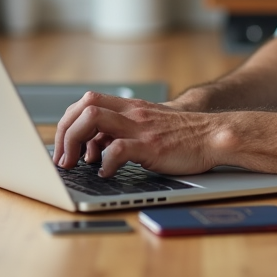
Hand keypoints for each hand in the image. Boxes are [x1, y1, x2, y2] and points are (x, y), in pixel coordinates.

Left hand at [52, 91, 220, 177]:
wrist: (213, 135)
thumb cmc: (182, 135)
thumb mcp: (148, 124)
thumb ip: (122, 128)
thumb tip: (92, 145)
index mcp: (130, 106)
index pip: (86, 102)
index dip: (67, 123)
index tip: (64, 147)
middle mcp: (131, 112)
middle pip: (83, 107)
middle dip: (64, 134)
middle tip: (63, 159)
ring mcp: (140, 128)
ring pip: (92, 120)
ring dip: (75, 143)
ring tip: (76, 165)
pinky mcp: (151, 146)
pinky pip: (117, 150)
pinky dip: (104, 164)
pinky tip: (106, 174)